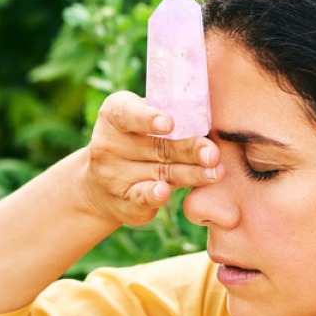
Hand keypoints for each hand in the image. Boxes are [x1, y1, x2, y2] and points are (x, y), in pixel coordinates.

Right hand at [76, 91, 221, 225]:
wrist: (101, 185)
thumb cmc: (134, 141)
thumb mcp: (140, 121)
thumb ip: (166, 114)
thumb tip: (205, 114)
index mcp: (113, 116)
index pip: (127, 114)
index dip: (147, 118)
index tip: (169, 123)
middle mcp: (108, 145)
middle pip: (155, 147)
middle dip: (188, 149)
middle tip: (213, 152)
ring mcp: (113, 175)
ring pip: (159, 172)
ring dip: (190, 174)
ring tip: (215, 173)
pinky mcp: (122, 201)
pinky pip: (140, 197)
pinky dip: (153, 195)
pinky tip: (165, 192)